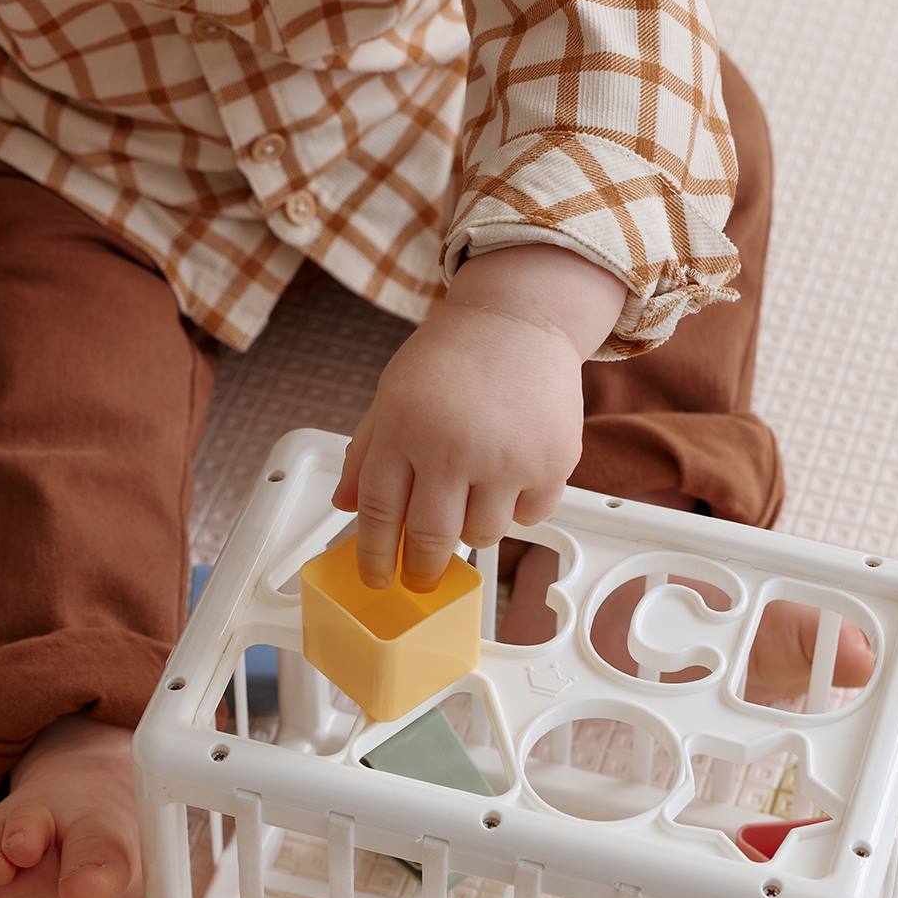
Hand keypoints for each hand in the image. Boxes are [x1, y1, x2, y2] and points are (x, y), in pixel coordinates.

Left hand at [333, 246, 626, 590]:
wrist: (520, 320)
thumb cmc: (453, 356)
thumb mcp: (393, 394)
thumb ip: (367, 452)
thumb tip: (345, 505)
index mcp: (404, 428)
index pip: (379, 514)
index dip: (375, 556)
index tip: (377, 577)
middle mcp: (453, 447)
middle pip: (431, 539)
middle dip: (422, 568)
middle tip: (421, 575)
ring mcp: (506, 458)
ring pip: (482, 536)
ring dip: (471, 530)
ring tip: (471, 497)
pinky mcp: (552, 462)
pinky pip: (528, 517)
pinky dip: (517, 509)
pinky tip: (510, 476)